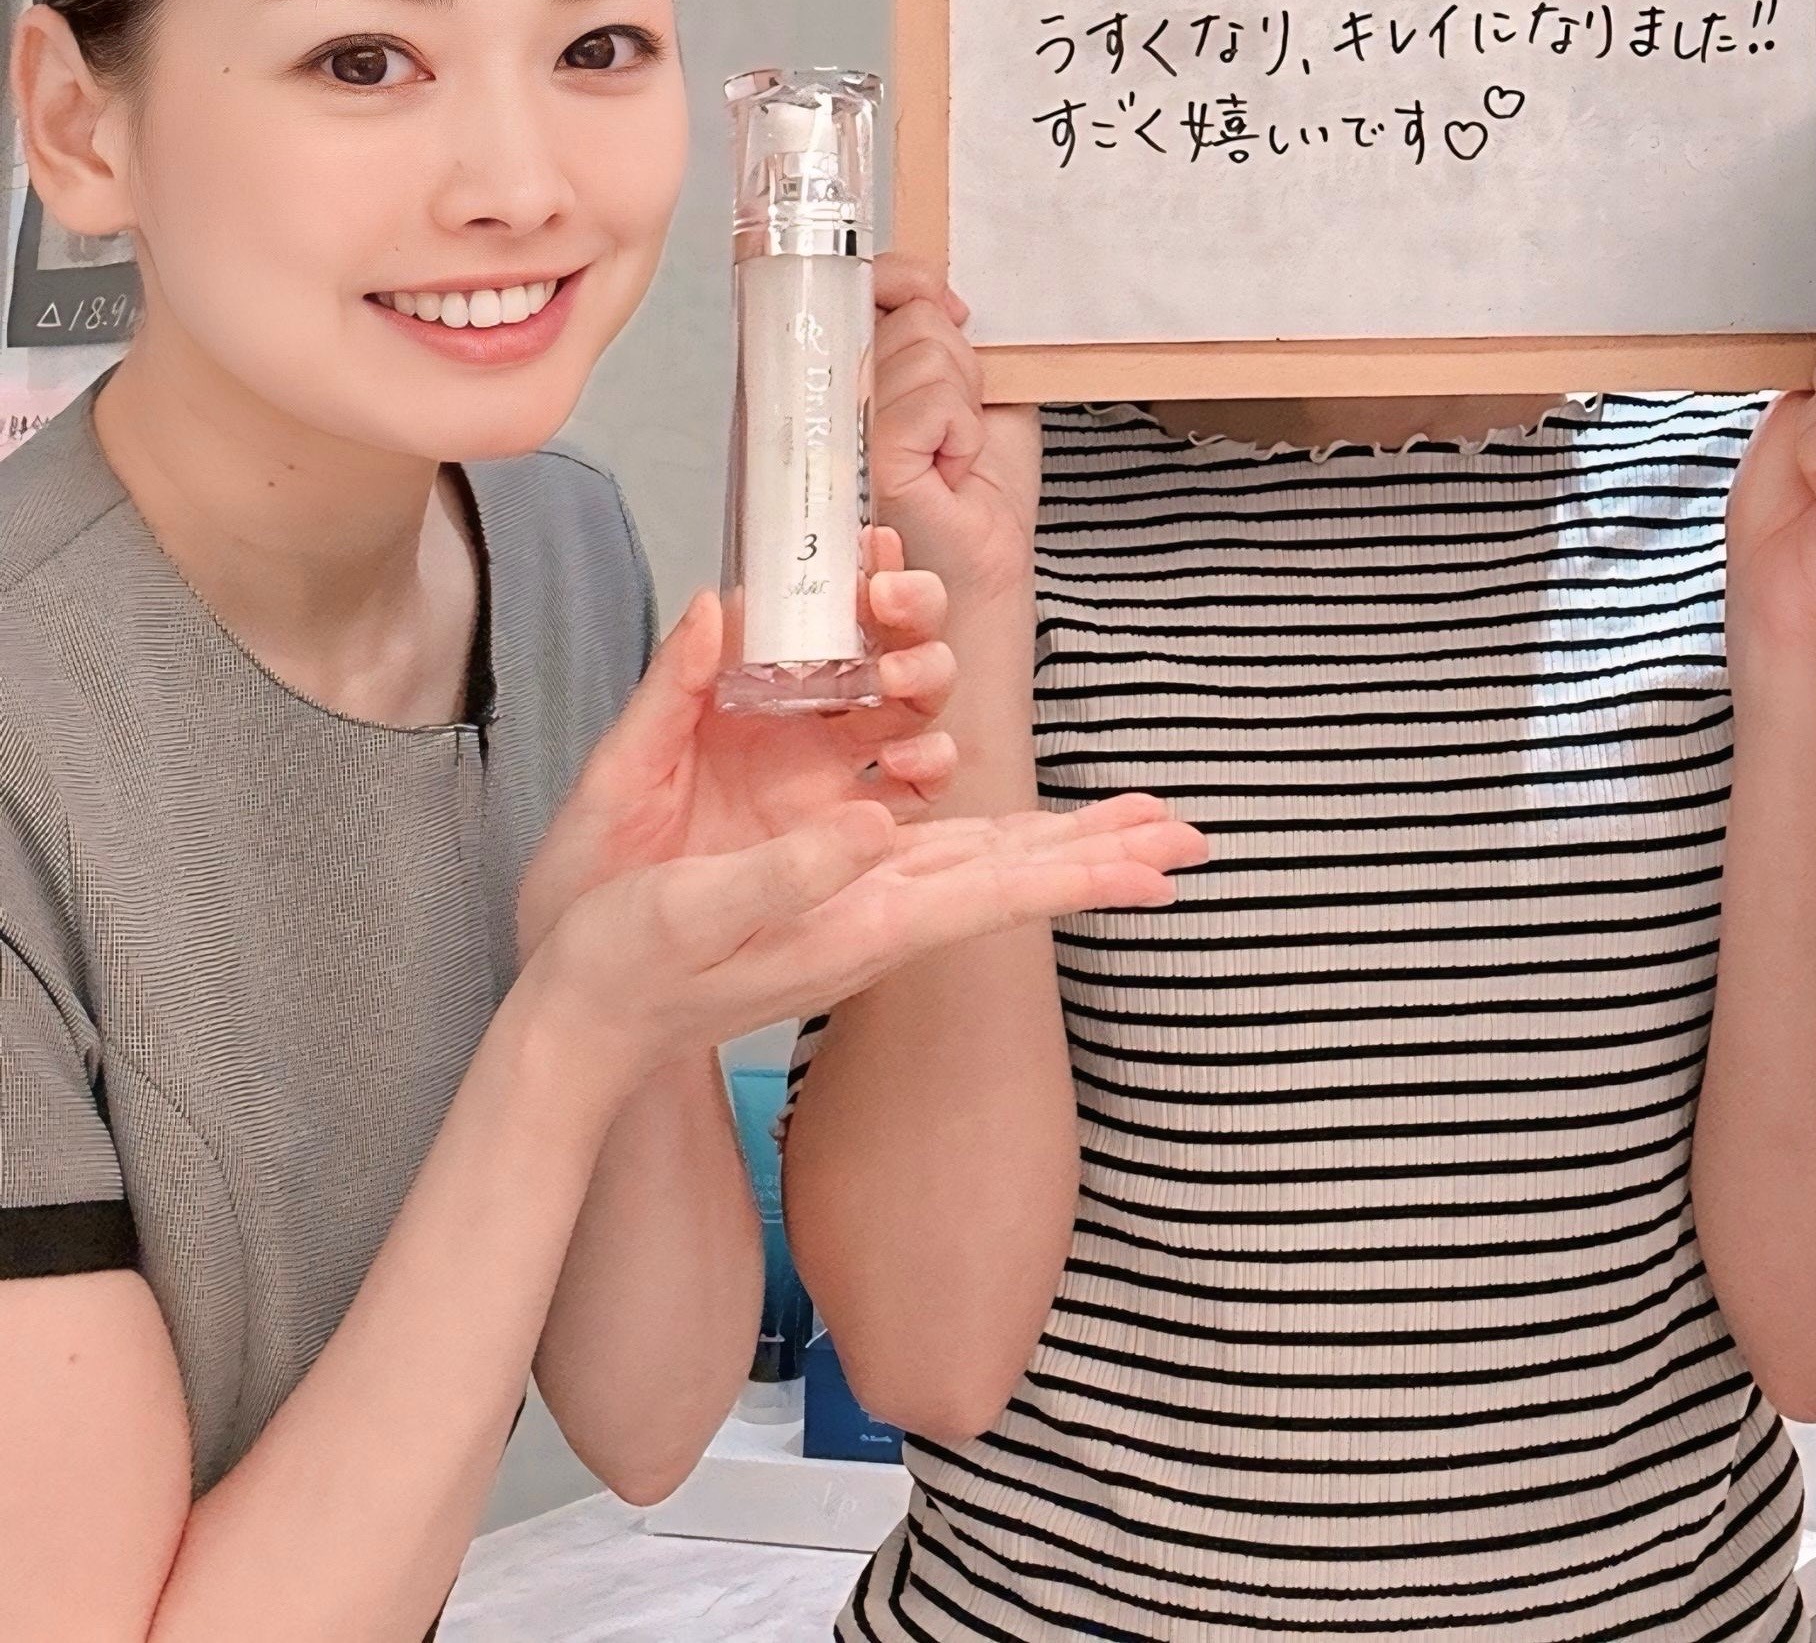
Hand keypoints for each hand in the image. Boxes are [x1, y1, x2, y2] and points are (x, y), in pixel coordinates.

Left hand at [519, 578, 956, 957]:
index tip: (873, 553)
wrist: (593, 986)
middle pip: (883, 659)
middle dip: (911, 624)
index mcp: (742, 702)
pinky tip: (917, 768)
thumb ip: (669, 690)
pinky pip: (910, 802)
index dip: (858, 581)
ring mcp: (826, 791)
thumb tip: (711, 603)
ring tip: (902, 689)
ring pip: (908, 719)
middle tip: (894, 619)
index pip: (818, 621)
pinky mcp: (845, 849)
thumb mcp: (618, 775)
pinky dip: (931, 770)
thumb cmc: (590, 871)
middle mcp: (796, 736)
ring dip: (925, 690)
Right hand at [528, 791, 1209, 1097]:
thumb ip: (786, 868)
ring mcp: (861, 904)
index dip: (1086, 872)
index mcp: (863, 919)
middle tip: (1196, 834)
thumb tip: (878, 822)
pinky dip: (1001, 835)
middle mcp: (879, 912)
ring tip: (1142, 820)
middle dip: (1107, 850)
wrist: (584, 1028)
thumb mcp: (696, 909)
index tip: (1167, 867)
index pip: (1000, 890)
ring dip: (1069, 840)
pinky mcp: (833, 889)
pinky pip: (939, 853)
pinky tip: (1024, 825)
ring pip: (989, 861)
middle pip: (1018, 873)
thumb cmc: (626, 966)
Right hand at [873, 254, 1040, 609]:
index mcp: (854, 368)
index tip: (945, 305)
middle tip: (955, 422)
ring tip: (952, 450)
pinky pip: (931, 403)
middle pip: (908, 314)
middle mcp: (835, 393)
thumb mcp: (974, 386)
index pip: (865, 285)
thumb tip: (933, 291)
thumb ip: (945, 335)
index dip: (908, 279)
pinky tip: (951, 469)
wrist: (982, 568)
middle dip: (958, 361)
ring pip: (924, 352)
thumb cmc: (977, 488)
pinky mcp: (870, 459)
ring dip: (964, 402)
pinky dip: (962, 432)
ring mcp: (845, 425)